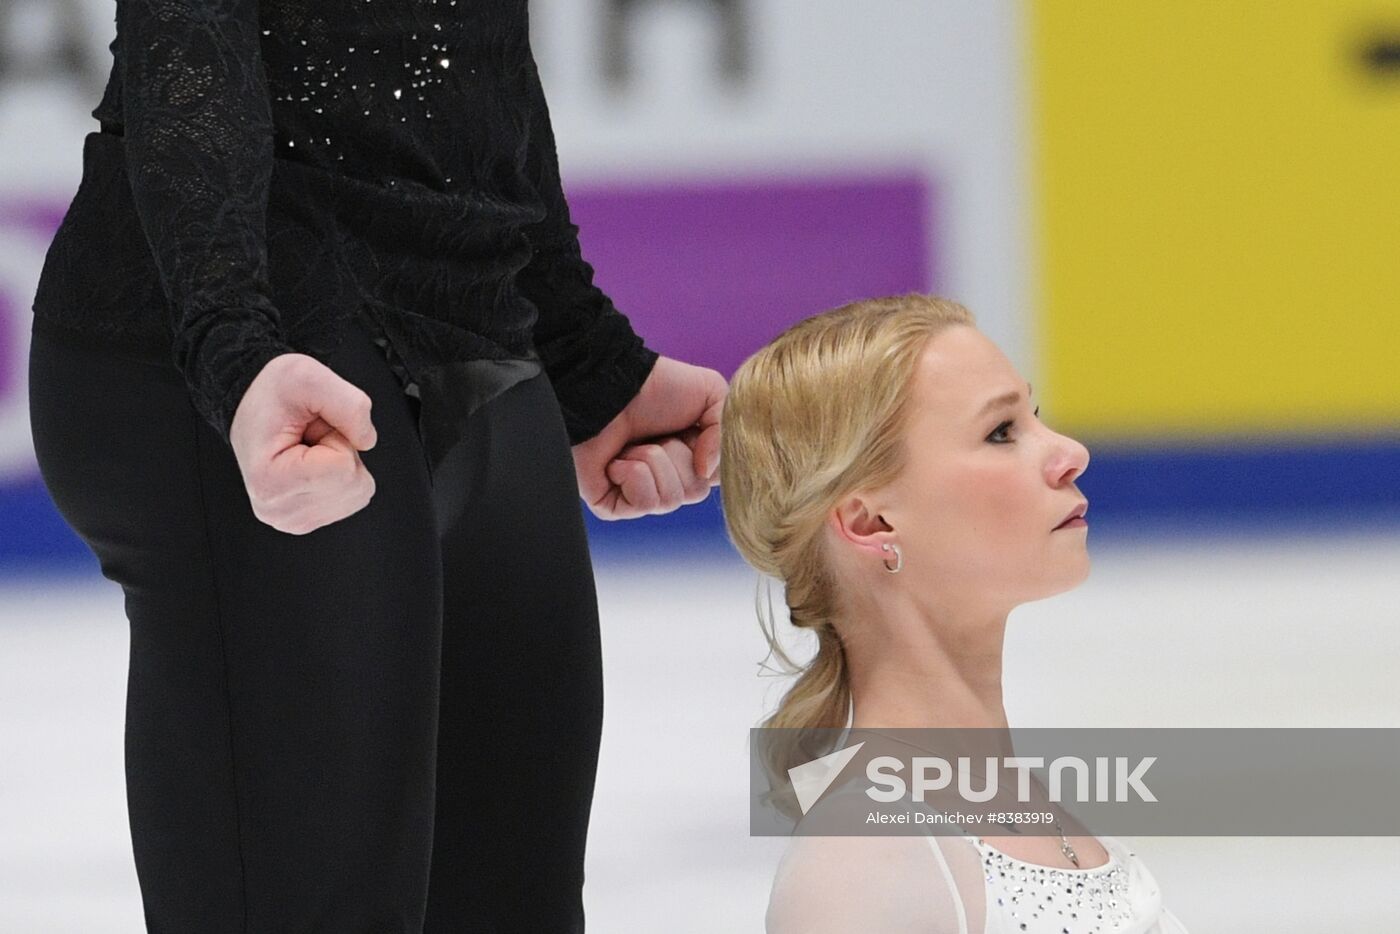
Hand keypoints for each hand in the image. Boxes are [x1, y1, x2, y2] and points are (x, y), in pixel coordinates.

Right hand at [229, 353, 378, 534]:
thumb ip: (350, 405)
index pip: (344, 469)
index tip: (308, 428)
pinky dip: (340, 477)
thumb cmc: (272, 392)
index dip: (336, 438)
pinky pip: (351, 500)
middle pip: (356, 487)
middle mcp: (277, 509)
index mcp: (270, 481)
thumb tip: (368, 441)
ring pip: (357, 495)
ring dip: (341, 464)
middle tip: (310, 437)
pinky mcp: (305, 520)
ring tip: (310, 448)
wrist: (253, 401)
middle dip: (341, 452)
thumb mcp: (309, 376)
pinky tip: (312, 462)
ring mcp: (291, 519)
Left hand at [572, 355, 727, 519]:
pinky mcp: (612, 505)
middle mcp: (666, 481)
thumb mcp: (714, 394)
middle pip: (696, 492)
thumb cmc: (657, 386)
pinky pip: (644, 504)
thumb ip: (727, 436)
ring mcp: (639, 495)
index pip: (715, 480)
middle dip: (679, 455)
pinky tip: (617, 459)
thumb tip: (706, 473)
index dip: (707, 454)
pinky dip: (634, 474)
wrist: (612, 383)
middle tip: (658, 433)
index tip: (689, 429)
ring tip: (634, 442)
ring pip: (670, 500)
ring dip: (654, 460)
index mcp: (691, 460)